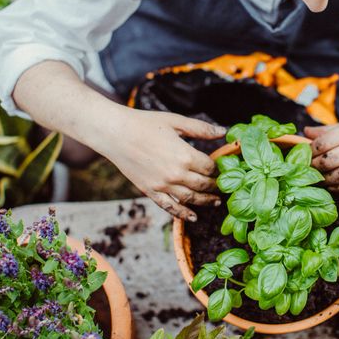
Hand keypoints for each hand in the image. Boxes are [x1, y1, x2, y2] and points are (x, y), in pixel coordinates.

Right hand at [101, 109, 226, 220]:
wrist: (115, 133)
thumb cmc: (145, 123)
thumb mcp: (176, 122)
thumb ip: (201, 129)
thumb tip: (223, 131)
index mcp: (185, 155)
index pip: (210, 168)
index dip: (218, 168)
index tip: (221, 168)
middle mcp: (176, 174)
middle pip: (203, 185)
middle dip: (215, 186)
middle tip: (223, 187)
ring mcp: (162, 185)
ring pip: (190, 198)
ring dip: (205, 202)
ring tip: (215, 202)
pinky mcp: (150, 191)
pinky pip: (170, 207)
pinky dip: (183, 214)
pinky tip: (193, 217)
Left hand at [304, 106, 338, 191]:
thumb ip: (330, 129)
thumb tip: (305, 133)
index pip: (323, 143)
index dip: (309, 152)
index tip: (305, 155)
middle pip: (329, 161)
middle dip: (314, 168)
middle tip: (308, 169)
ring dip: (326, 180)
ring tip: (320, 178)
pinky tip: (334, 185)